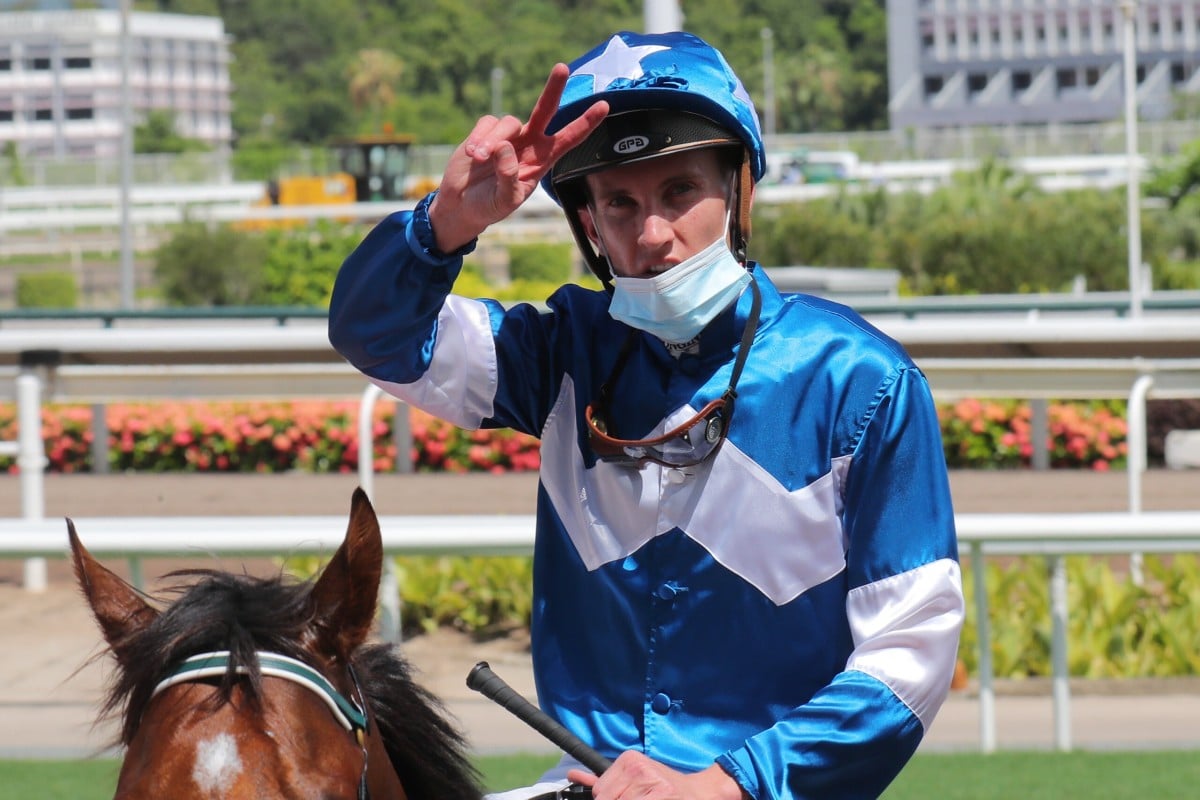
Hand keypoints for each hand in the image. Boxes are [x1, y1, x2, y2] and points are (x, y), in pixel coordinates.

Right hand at [428, 63, 607, 251]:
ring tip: (479, 159)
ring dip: (492, 141)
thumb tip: (505, 148)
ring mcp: (509, 136)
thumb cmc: (490, 206)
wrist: (463, 203)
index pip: (569, 139)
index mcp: (543, 161)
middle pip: (545, 109)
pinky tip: (472, 155)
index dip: (586, 123)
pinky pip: (487, 123)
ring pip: (509, 122)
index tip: (605, 106)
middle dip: (554, 88)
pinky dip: (480, 137)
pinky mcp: (486, 131)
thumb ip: (508, 177)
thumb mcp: (504, 200)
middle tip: (562, 68)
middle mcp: (530, 143)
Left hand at [567, 753, 746, 799]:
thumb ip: (602, 780)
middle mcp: (639, 768)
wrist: (700, 792)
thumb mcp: (631, 777)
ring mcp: (651, 784)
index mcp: (630, 760)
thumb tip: (573, 775)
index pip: (600, 793)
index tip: (628, 796)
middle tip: (640, 798)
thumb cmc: (664, 787)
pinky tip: (653, 798)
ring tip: (648, 799)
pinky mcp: (661, 797)